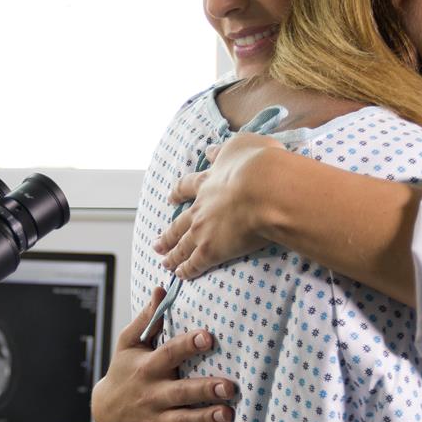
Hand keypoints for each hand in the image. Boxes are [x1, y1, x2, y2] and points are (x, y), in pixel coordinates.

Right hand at [91, 287, 233, 421]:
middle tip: (229, 386)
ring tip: (227, 415)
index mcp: (148, 368)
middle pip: (181, 392)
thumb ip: (148, 319)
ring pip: (183, 420)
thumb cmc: (123, 372)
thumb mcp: (128, 344)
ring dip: (205, 419)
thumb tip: (162, 288)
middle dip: (204, 389)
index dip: (187, 345)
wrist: (104, 415)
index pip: (168, 354)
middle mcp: (153, 394)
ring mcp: (157, 419)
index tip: (207, 337)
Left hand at [155, 131, 285, 279]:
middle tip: (158, 242)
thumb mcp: (241, 146)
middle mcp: (201, 207)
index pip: (188, 187)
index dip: (178, 193)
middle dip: (168, 234)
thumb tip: (211, 150)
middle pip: (178, 223)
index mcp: (208, 181)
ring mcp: (203, 230)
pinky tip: (181, 275)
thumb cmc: (258, 164)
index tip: (171, 197)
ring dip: (172, 255)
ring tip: (165, 262)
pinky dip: (186, 270)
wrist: (264, 188)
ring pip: (182, 246)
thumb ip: (225, 150)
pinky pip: (194, 263)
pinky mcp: (211, 250)